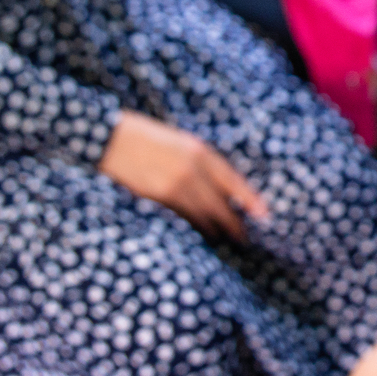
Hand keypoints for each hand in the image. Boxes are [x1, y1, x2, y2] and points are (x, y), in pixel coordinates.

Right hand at [100, 111, 267, 239]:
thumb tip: (216, 187)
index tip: (265, 215)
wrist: (111, 138)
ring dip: (216, 228)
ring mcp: (176, 183)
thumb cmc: (144, 137)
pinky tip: (201, 233)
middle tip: (244, 238)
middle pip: (221, 203)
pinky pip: (183, 216)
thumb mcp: (178, 141)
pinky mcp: (159, 196)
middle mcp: (193, 167)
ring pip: (204, 214)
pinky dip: (195, 225)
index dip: (250, 199)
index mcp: (199, 150)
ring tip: (225, 239)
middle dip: (234, 223)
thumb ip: (198, 161)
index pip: (232, 180)